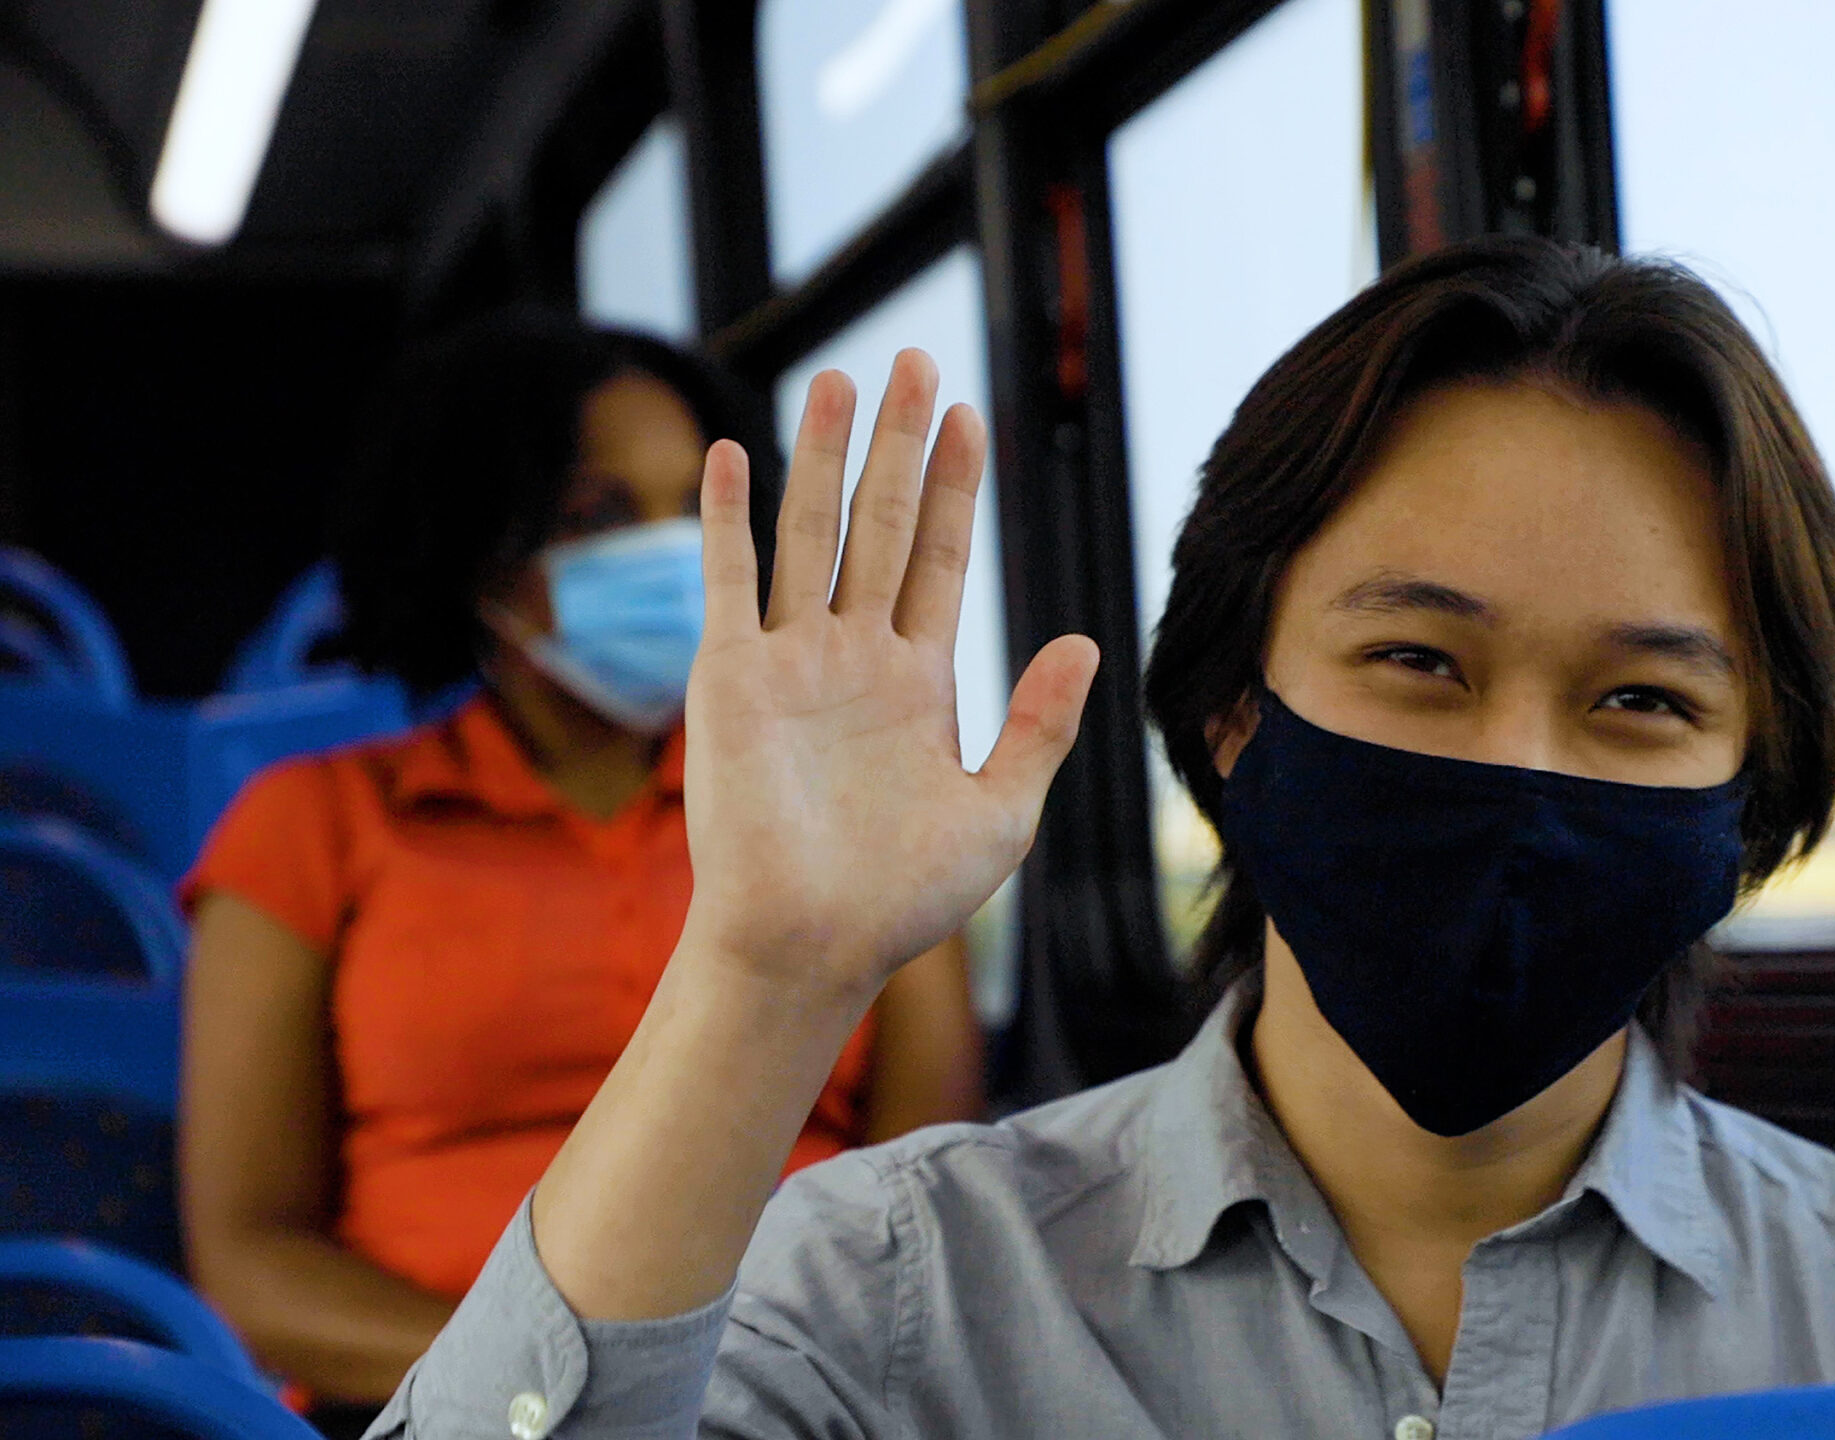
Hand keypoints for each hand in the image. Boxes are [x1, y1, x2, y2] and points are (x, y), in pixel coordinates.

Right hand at [679, 353, 1096, 1002]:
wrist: (813, 945)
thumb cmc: (904, 898)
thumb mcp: (1000, 811)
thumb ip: (1040, 724)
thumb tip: (1085, 641)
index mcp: (919, 681)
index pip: (940, 558)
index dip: (953, 488)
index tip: (969, 418)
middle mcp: (854, 657)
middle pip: (880, 524)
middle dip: (898, 444)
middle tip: (913, 360)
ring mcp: (790, 663)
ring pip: (811, 534)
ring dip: (823, 457)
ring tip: (840, 377)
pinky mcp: (732, 682)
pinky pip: (728, 584)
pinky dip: (726, 519)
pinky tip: (728, 454)